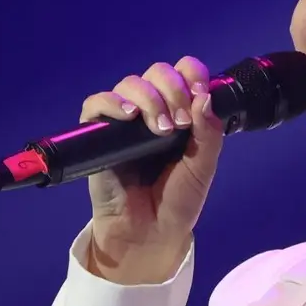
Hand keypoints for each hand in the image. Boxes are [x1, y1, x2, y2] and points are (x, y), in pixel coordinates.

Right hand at [80, 57, 224, 283]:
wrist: (151, 232)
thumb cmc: (177, 200)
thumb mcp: (203, 168)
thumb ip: (209, 134)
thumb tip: (205, 97)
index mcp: (180, 112)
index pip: (185, 73)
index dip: (193, 75)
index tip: (199, 96)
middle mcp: (152, 110)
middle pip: (158, 72)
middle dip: (173, 89)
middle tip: (180, 123)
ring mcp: (124, 121)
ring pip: (130, 83)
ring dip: (149, 99)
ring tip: (160, 129)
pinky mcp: (99, 134)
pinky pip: (96, 104)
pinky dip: (112, 103)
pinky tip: (129, 116)